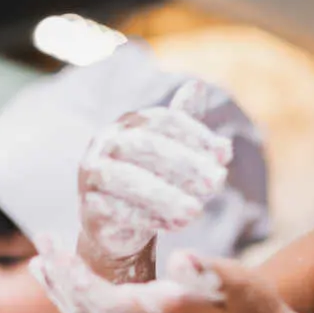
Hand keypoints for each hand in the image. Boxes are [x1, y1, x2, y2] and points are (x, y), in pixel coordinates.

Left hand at [32, 246, 287, 312]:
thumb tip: (180, 260)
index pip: (103, 300)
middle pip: (86, 312)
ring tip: (40, 261)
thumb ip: (210, 273)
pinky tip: (70, 281)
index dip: (76, 277)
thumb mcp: (240, 286)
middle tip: (41, 243)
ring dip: (63, 291)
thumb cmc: (255, 311)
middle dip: (60, 279)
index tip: (54, 251)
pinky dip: (78, 303)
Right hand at [79, 80, 232, 260]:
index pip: (164, 121)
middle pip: (146, 146)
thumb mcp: (171, 151)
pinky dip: (147, 218)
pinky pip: (116, 211)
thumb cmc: (150, 179)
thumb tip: (198, 86)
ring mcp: (93, 175)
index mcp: (129, 124)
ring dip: (165, 196)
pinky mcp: (88, 208)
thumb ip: (186, 123)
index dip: (196, 135)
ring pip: (128, 180)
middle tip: (217, 183)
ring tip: (196, 212)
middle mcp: (106, 143)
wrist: (114, 223)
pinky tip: (175, 226)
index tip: (225, 155)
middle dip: (185, 164)